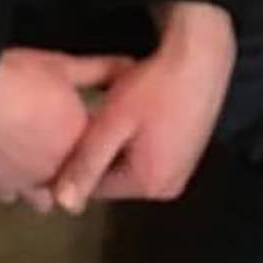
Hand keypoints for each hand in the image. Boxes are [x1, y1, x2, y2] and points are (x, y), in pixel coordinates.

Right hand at [0, 47, 134, 209]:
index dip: (97, 138)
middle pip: (76, 176)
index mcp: (82, 140)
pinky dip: (14, 183)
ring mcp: (31, 182)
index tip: (86, 130)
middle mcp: (62, 168)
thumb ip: (100, 69)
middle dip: (73, 164)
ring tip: (37, 161)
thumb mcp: (63, 65)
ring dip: (46, 181)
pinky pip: (13, 194)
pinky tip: (9, 167)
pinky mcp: (0, 187)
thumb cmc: (16, 78)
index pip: (102, 149)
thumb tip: (128, 66)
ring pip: (47, 196)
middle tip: (60, 143)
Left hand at [52, 0, 235, 210]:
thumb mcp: (111, 124)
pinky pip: (150, 154)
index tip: (69, 135)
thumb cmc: (154, 88)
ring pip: (132, 165)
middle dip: (101, 154)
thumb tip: (63, 204)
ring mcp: (182, 170)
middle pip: (117, 178)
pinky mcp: (189, 153)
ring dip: (119, 145)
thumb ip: (86, 164)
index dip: (78, 162)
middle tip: (93, 120)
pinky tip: (136, 113)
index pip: (96, 188)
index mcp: (149, 184)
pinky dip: (138, 139)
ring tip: (114, 114)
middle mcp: (169, 187)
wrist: (200, 58)